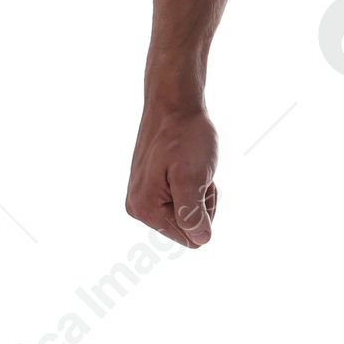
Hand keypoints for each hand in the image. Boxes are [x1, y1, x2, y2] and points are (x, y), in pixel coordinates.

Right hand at [126, 99, 218, 247]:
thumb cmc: (185, 135)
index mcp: (145, 210)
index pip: (191, 238)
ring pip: (187, 213)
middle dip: (201, 203)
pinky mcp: (149, 186)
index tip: (197, 184)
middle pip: (188, 228)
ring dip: (198, 192)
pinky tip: (186, 165)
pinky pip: (180, 199)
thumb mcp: (192, 177)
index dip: (204, 214)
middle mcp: (138, 208)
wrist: (174, 103)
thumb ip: (192, 213)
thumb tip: (200, 240)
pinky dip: (190, 184)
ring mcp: (142, 196)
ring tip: (191, 166)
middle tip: (196, 173)